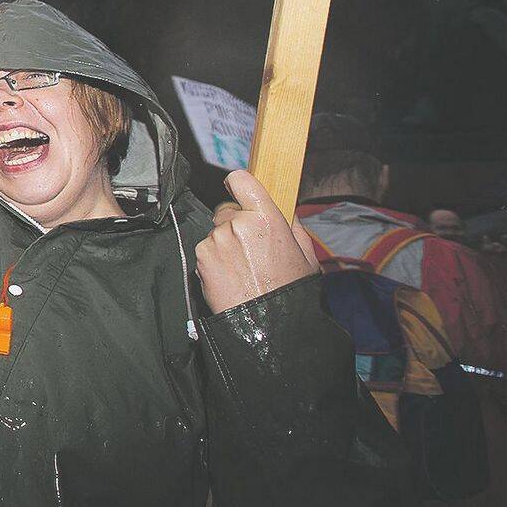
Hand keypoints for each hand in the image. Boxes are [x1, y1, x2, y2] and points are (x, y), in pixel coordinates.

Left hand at [195, 170, 320, 313]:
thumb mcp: (305, 255)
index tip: (238, 188)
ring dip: (226, 244)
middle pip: (228, 211)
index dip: (239, 183)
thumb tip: (285, 211)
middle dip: (237, 224)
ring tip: (244, 268)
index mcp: (265, 219)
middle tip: (252, 249)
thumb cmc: (289, 292)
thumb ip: (292, 227)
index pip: (242, 180)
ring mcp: (215, 241)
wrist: (267, 325)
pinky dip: (215, 259)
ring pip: (217, 232)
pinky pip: (207, 249)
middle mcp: (236, 225)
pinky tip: (232, 275)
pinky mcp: (201, 257)